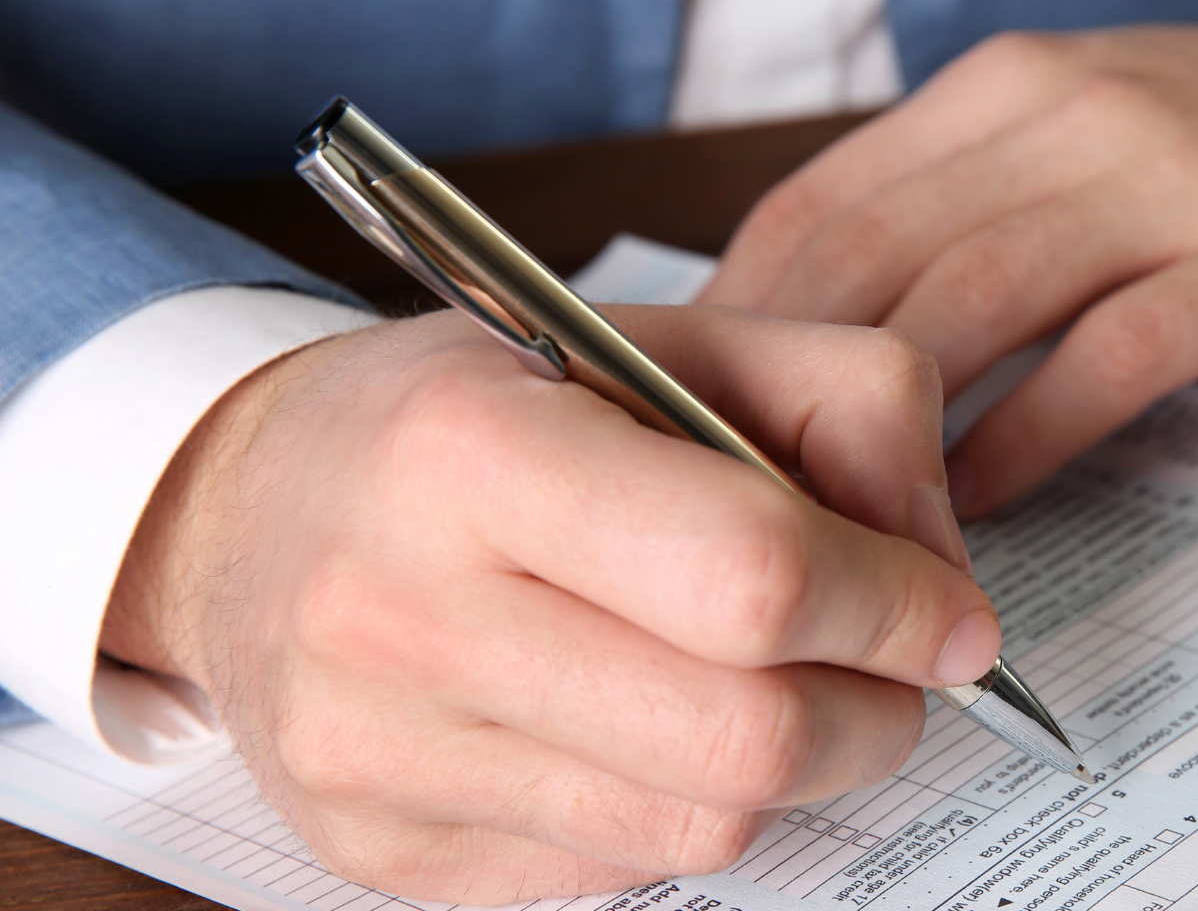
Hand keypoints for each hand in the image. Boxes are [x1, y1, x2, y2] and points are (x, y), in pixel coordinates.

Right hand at [99, 306, 997, 901]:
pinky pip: (617, 872)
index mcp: (471, 449)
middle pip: (744, 737)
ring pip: (699, 828)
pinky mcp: (378, 850)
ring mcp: (375, 754)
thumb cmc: (473, 412)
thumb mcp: (659, 339)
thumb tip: (942, 579)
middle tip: (891, 671)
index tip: (952, 617)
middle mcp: (398, 612)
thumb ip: (841, 405)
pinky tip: (654, 724)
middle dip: (873, 714)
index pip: (751, 575)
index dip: (893, 607)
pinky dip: (683, 807)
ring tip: (778, 685)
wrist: (245, 508)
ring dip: (795, 768)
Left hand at [702, 0, 1197, 514]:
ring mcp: (1159, 186)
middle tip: (738, 493)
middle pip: (877, 256)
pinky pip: (1101, 361)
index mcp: (998, 92)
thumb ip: (951, 206)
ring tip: (841, 517)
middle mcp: (1062, 120)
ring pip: (974, 304)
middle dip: (790, 382)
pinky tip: (978, 505)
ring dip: (893, 424)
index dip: (740, 314)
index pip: (822, 199)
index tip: (691, 409)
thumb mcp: (1067, 131)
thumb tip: (816, 324)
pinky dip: (1023, 440)